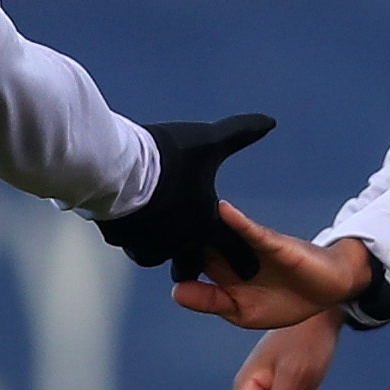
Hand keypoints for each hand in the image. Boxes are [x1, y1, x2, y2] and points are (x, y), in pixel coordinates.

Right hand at [96, 114, 276, 279]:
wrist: (119, 170)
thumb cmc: (168, 158)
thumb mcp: (210, 142)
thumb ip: (240, 134)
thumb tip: (270, 121)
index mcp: (205, 226)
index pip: (232, 251)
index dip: (242, 258)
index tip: (250, 268)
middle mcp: (179, 244)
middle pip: (190, 265)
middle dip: (193, 263)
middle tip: (194, 262)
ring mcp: (148, 245)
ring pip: (157, 255)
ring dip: (160, 246)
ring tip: (159, 235)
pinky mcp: (122, 240)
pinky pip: (130, 241)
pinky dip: (133, 233)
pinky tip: (131, 220)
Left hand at [172, 208, 375, 330]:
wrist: (328, 290)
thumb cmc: (286, 300)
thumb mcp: (242, 312)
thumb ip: (210, 301)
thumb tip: (176, 291)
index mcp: (220, 272)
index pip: (188, 262)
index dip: (171, 256)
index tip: (149, 245)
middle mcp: (230, 254)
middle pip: (199, 241)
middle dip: (181, 234)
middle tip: (155, 222)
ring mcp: (250, 245)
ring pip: (220, 232)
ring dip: (202, 223)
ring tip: (178, 210)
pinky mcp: (272, 242)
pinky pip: (253, 231)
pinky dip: (238, 221)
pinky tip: (223, 211)